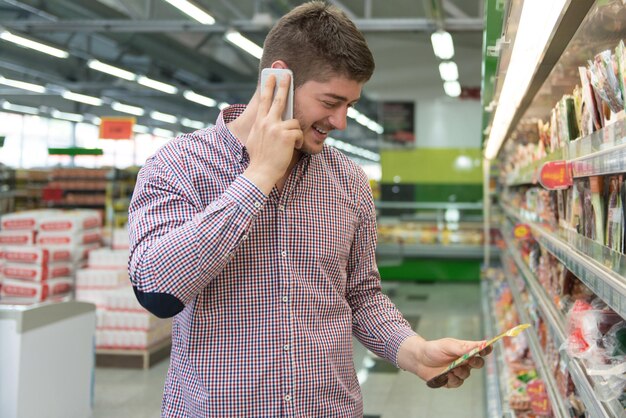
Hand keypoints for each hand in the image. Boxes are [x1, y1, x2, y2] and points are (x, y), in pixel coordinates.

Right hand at [243, 73, 302, 194]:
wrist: (261, 172)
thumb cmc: (259, 159)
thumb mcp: (256, 139)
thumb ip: (261, 128)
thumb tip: (265, 121)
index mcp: (259, 122)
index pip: (264, 100)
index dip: (268, 86)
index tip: (271, 76)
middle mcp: (267, 122)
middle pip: (278, 99)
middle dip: (283, 85)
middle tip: (287, 74)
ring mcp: (276, 128)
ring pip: (294, 122)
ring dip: (295, 133)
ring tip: (289, 144)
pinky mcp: (286, 135)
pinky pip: (299, 133)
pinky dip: (299, 141)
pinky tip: (293, 148)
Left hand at [397, 336, 491, 388]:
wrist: (418, 359)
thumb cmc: (433, 349)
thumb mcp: (447, 345)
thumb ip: (463, 347)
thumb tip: (480, 345)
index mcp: (464, 349)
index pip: (480, 349)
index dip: (486, 349)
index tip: (488, 348)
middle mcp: (463, 360)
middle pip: (478, 363)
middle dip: (476, 362)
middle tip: (469, 360)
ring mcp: (458, 370)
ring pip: (467, 374)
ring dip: (461, 372)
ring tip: (452, 368)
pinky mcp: (451, 380)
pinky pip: (458, 383)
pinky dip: (453, 380)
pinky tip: (447, 375)